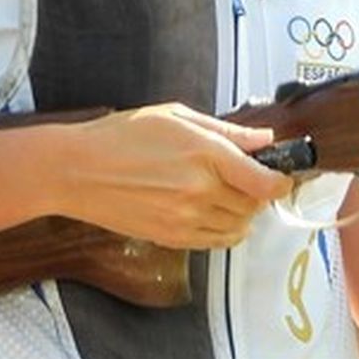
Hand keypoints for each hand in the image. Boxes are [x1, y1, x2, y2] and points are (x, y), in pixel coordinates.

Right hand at [62, 104, 293, 250]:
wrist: (78, 170)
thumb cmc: (121, 136)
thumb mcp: (175, 116)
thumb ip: (226, 131)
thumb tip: (263, 140)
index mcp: (205, 154)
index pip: (265, 182)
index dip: (281, 179)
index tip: (280, 173)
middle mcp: (200, 191)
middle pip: (254, 205)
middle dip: (257, 191)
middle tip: (244, 175)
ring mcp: (186, 219)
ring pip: (239, 226)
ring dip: (241, 211)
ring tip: (222, 192)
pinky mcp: (173, 238)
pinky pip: (216, 242)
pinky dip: (223, 229)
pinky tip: (207, 209)